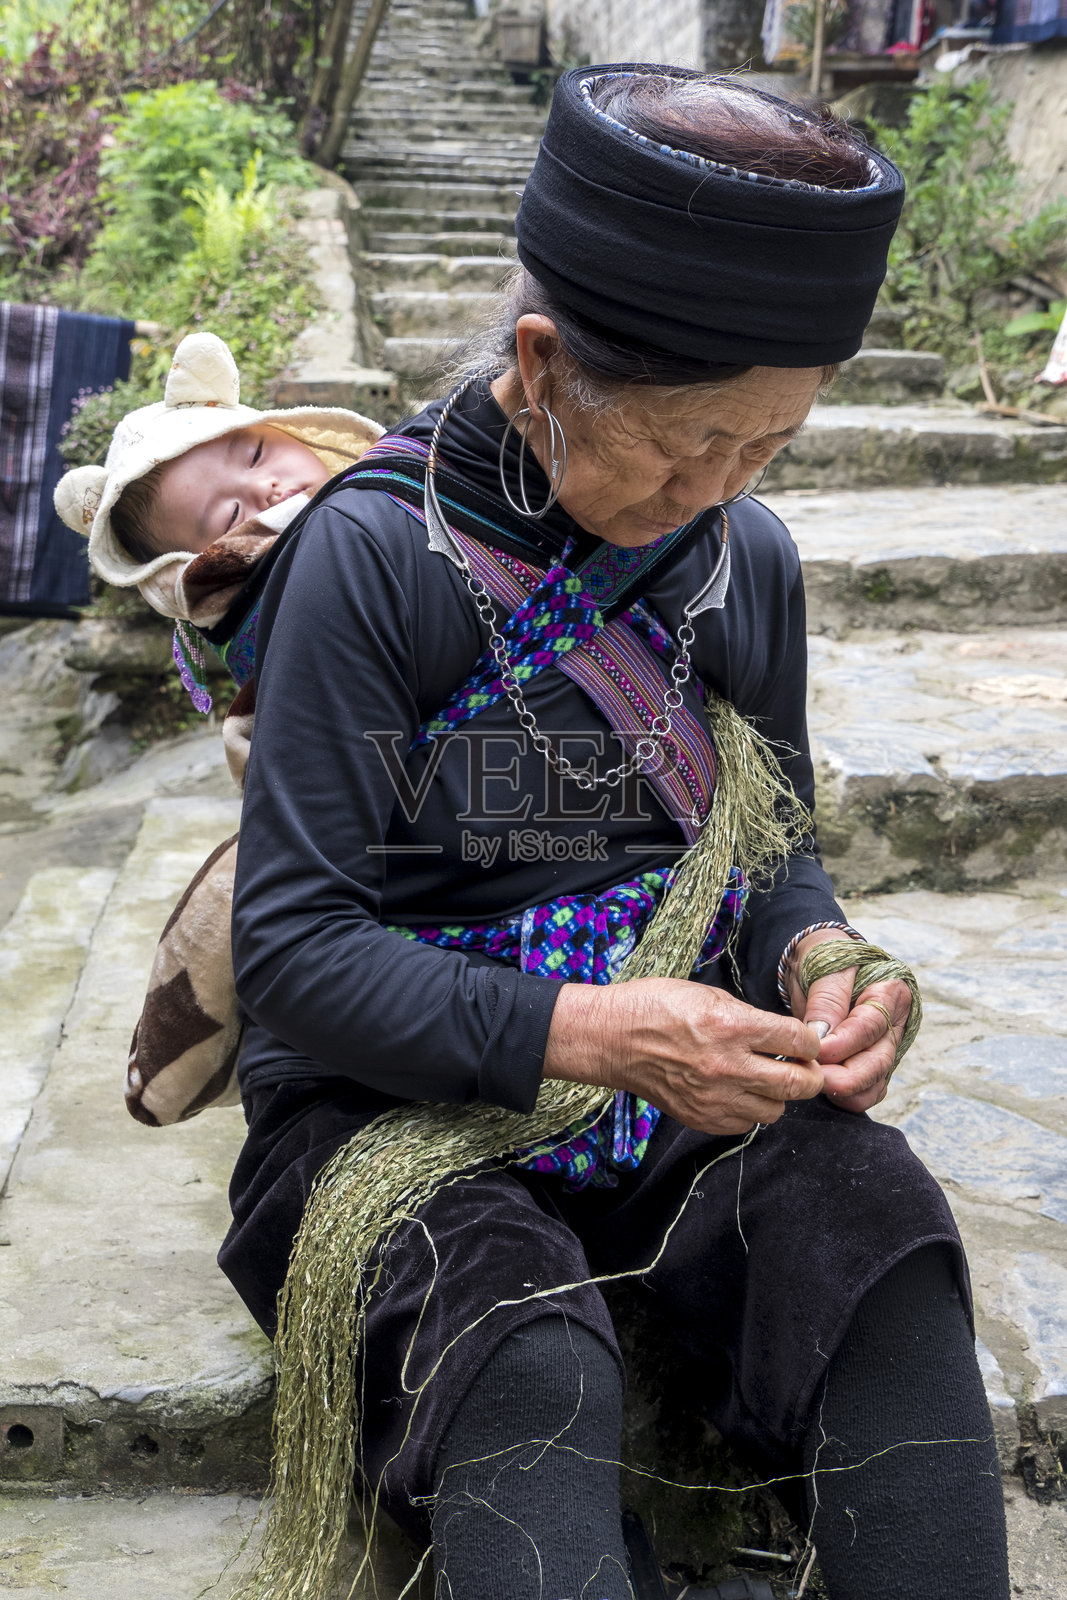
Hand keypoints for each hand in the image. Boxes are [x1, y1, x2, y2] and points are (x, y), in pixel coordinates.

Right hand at [544, 978, 823, 1136]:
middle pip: (799, 1084)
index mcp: (732, 1026)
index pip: (799, 1041)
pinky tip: (738, 1092)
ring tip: (764, 1079)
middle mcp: (728, 1066)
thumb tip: (785, 1034)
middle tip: (804, 1067)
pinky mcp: (702, 1118)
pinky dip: (750, 1110)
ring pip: (776, 1110)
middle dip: (810, 1075)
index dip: (810, 1041)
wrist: (614, 1039)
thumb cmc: (657, 1007)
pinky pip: (746, 1124)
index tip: (806, 1041)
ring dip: (778, 1094)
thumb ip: (750, 1017)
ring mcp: (715, 1098)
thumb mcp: (709, 994)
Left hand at [783, 930, 912, 1113]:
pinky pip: (868, 1091)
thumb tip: (822, 1035)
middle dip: (847, 1077)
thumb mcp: (823, 968)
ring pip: (876, 1081)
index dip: (846, 1042)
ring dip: (847, 1091)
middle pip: (879, 1060)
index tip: (819, 1050)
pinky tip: (825, 1091)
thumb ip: (826, 1000)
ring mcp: (886, 1047)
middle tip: (815, 1078)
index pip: (872, 1024)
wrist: (820, 964)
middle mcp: (895, 1024)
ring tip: (815, 1083)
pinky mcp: (873, 1065)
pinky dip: (848, 1098)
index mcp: (890, 992)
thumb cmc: (824, 960)